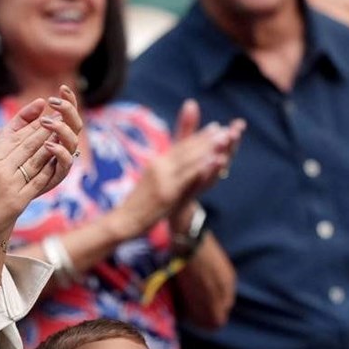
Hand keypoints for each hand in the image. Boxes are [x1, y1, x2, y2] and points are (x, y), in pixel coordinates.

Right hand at [0, 87, 80, 245]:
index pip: (11, 136)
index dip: (28, 123)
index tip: (41, 113)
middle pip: (26, 145)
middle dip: (43, 129)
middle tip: (57, 117)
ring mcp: (10, 185)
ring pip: (34, 160)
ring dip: (50, 145)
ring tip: (61, 133)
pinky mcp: (18, 200)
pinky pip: (37, 181)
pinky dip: (49, 169)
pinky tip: (58, 160)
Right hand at [109, 99, 244, 240]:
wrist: (125, 220)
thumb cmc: (137, 205)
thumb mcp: (150, 183)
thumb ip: (162, 172)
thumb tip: (173, 165)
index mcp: (156, 163)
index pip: (180, 146)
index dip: (198, 136)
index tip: (214, 128)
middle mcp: (159, 166)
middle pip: (186, 149)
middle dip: (205, 139)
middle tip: (223, 129)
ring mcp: (163, 179)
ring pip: (189, 159)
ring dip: (207, 148)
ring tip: (223, 139)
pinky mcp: (167, 192)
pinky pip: (188, 176)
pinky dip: (202, 166)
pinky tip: (214, 160)